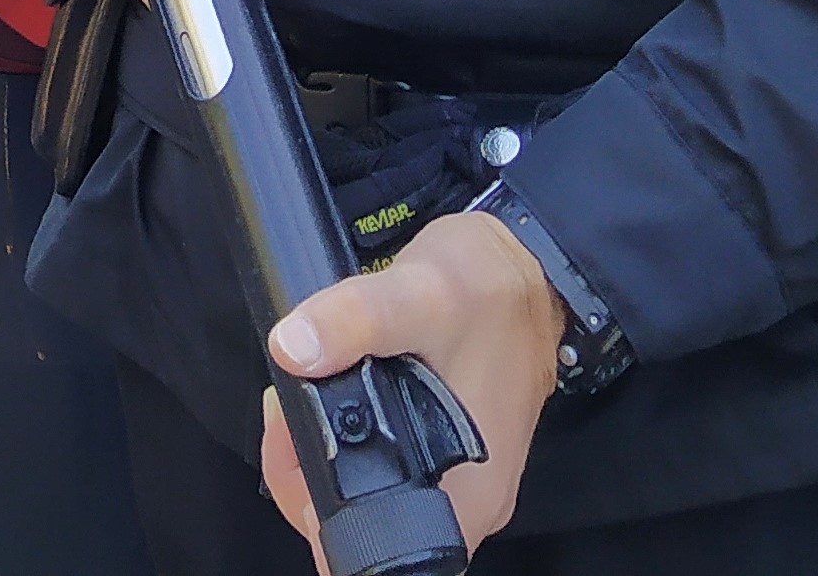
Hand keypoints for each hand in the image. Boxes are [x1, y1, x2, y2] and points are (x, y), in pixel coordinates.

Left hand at [257, 210, 562, 560]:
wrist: (530, 270)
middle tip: (287, 403)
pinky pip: (377, 470)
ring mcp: (456, 481)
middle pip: (357, 528)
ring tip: (306, 383)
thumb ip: (356, 319)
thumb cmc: (489, 289)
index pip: (375, 549)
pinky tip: (329, 389)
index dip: (314, 510)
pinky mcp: (444, 453)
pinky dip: (343, 437)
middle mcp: (466, 503)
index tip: (290, 444)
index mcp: (466, 496)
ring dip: (318, 451)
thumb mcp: (420, 293)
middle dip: (304, 471)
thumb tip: (293, 348)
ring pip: (362, 498)